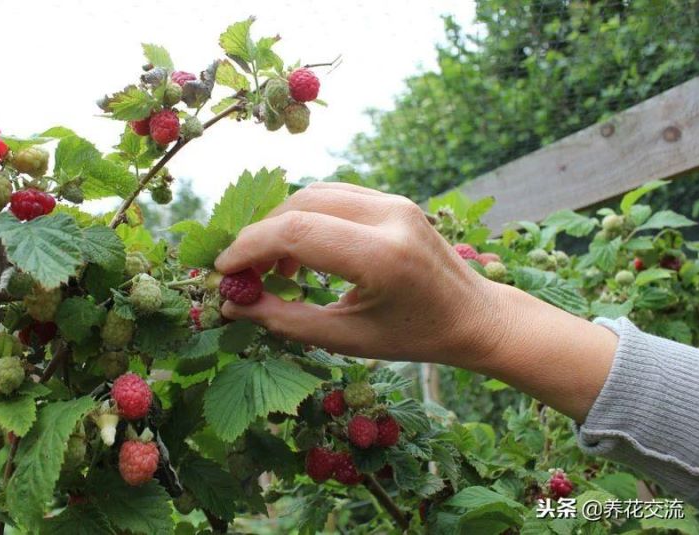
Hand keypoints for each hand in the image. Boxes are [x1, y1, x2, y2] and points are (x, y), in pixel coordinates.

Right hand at [214, 182, 501, 364]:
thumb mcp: (347, 338)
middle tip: (241, 273)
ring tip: (270, 267)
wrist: (474, 315)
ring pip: (313, 194)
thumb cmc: (413, 336)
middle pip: (299, 205)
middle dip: (260, 236)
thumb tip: (232, 306)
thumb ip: (285, 320)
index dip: (249, 247)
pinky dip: (305, 217)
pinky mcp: (393, 199)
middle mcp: (388, 216)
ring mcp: (393, 201)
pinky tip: (299, 251)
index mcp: (381, 256)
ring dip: (280, 224)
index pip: (296, 232)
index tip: (223, 272)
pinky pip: (334, 196)